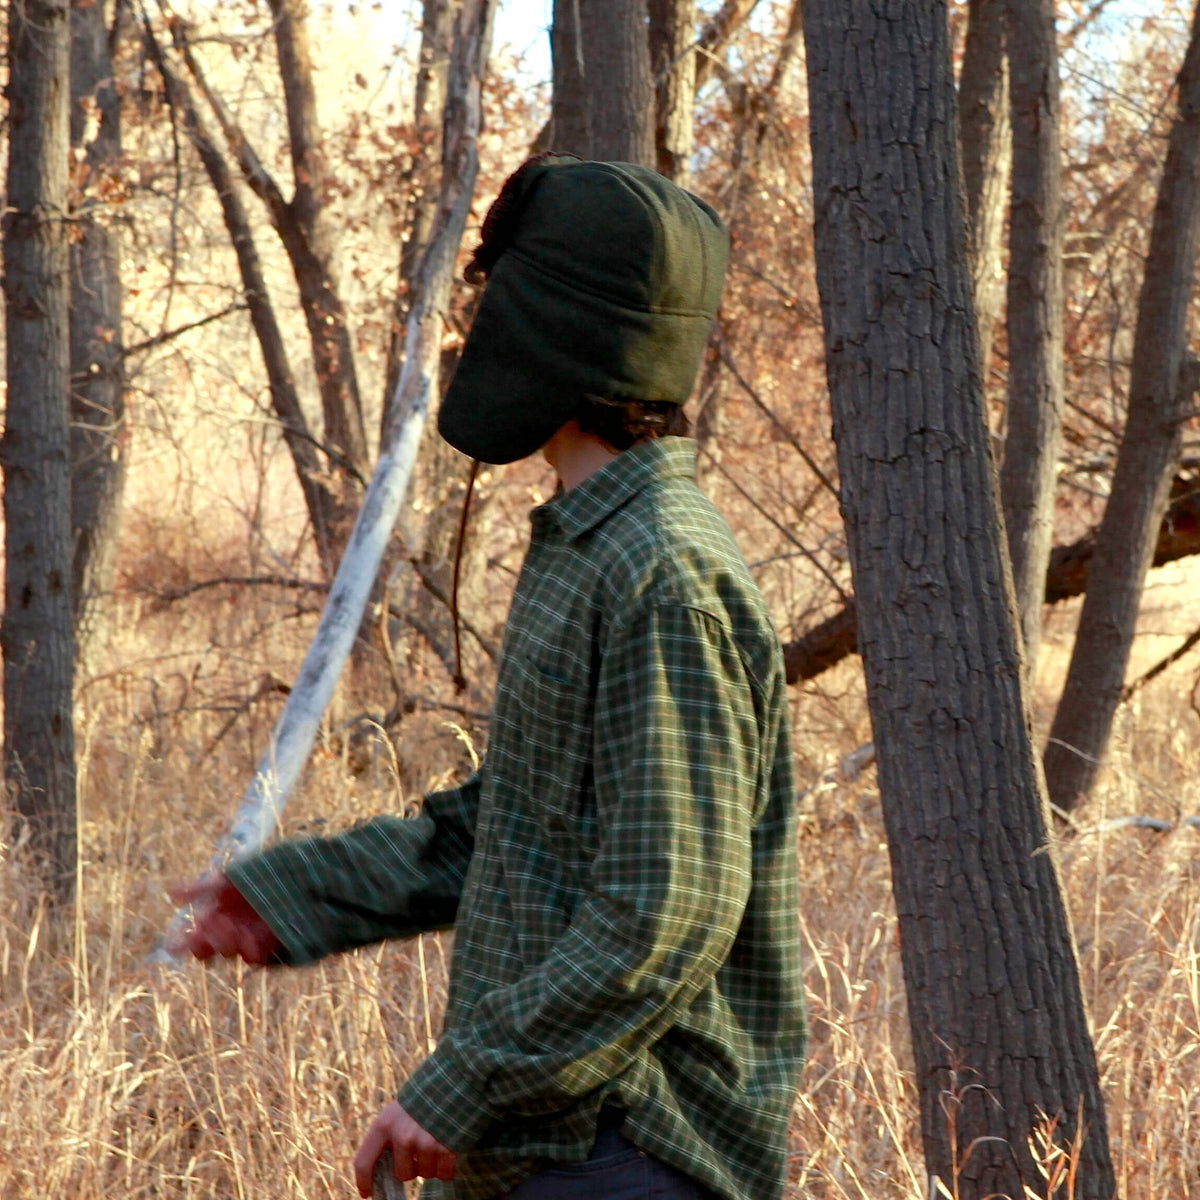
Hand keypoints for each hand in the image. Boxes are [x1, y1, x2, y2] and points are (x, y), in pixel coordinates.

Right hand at [166, 871, 281, 964]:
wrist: (301, 874)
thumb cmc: (262, 874)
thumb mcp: (232, 877)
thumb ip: (202, 887)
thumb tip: (170, 892)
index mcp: (217, 918)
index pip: (195, 940)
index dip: (184, 944)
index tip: (179, 941)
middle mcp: (231, 933)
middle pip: (209, 951)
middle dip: (208, 940)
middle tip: (214, 923)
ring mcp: (250, 940)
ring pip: (232, 954)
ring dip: (229, 942)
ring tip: (236, 927)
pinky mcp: (271, 947)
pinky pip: (256, 956)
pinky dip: (252, 947)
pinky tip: (255, 934)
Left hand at [354, 1100, 456, 1196]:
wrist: (455, 1078)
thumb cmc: (422, 1098)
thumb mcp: (397, 1111)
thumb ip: (388, 1136)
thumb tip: (382, 1171)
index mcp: (384, 1124)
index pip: (364, 1162)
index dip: (364, 1181)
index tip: (367, 1193)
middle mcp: (402, 1135)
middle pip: (402, 1174)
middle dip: (412, 1168)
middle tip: (420, 1150)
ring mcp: (425, 1142)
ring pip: (425, 1174)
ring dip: (431, 1164)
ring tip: (437, 1141)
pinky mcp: (446, 1147)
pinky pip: (444, 1174)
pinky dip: (448, 1168)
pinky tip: (449, 1148)